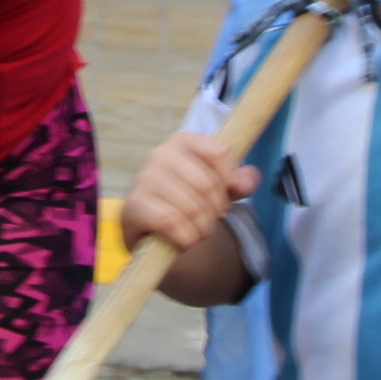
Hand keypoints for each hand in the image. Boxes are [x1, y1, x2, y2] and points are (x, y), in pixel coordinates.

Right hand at [122, 130, 254, 255]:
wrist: (151, 228)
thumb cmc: (187, 200)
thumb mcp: (218, 188)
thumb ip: (239, 182)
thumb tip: (246, 183)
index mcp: (182, 140)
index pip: (219, 153)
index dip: (228, 181)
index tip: (223, 194)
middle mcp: (160, 153)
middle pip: (207, 184)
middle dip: (216, 210)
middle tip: (210, 219)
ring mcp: (144, 178)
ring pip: (191, 207)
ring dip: (201, 228)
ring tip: (197, 230)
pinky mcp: (134, 204)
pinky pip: (171, 222)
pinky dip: (185, 238)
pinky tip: (183, 239)